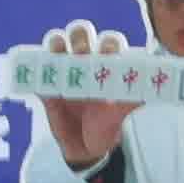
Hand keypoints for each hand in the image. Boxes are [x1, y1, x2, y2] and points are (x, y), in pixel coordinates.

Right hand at [30, 18, 139, 172]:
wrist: (86, 148)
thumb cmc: (106, 126)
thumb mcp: (119, 116)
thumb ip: (130, 102)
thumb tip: (148, 94)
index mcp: (107, 65)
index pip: (109, 41)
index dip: (108, 43)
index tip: (109, 54)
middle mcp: (85, 61)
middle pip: (80, 34)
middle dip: (80, 38)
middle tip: (81, 52)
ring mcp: (63, 70)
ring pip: (57, 42)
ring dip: (57, 43)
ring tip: (58, 54)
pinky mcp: (46, 85)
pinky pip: (36, 68)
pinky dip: (34, 67)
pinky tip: (38, 71)